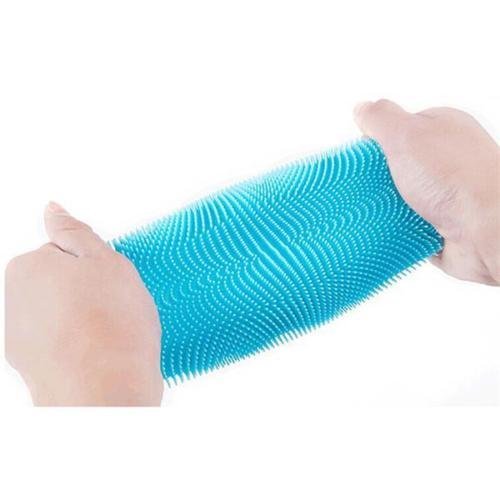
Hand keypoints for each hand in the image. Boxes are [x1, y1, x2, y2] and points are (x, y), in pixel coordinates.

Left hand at [5, 202, 163, 405]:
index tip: (109, 281)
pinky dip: (79, 344)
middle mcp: (15, 302)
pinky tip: (100, 353)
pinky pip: (62, 343)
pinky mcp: (32, 366)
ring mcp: (21, 337)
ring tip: (111, 333)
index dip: (94, 265)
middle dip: (86, 290)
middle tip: (114, 306)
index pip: (64, 252)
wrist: (105, 396)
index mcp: (29, 268)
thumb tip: (53, 210)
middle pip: (60, 283)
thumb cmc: (110, 330)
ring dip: (85, 319)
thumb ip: (76, 232)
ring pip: (62, 314)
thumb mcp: (105, 261)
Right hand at [354, 100, 499, 284]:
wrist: (486, 231)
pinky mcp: (440, 224)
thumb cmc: (455, 181)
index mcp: (442, 130)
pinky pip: (405, 225)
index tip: (359, 156)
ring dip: (383, 206)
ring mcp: (444, 194)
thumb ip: (381, 118)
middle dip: (377, 178)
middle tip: (362, 186)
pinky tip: (384, 228)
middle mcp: (446, 160)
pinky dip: (393, 228)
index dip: (375, 143)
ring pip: (400, 197)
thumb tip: (362, 108)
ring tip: (370, 210)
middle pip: (397, 166)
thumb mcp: (407, 134)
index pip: (399, 129)